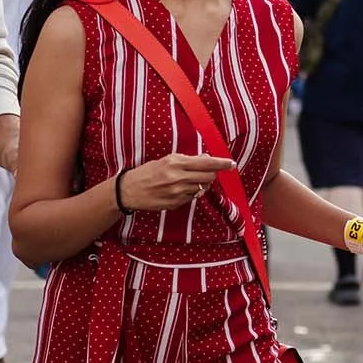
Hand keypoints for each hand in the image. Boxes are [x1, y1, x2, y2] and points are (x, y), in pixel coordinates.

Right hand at [117, 153, 236, 211]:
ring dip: (201, 183)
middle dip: (212, 173)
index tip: (231, 164)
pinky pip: (192, 197)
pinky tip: (181, 189)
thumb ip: (188, 160)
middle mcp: (179, 178)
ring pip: (202, 188)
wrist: (130, 190)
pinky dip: (192, 192)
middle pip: (209, 177)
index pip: (207, 164)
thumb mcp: (167, 160)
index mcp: (176, 164)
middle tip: (208, 171)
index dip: (222, 164)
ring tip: (189, 179)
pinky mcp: (176, 204)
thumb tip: (207, 158)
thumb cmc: (148, 172)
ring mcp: (178, 193)